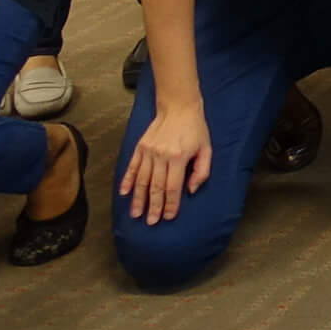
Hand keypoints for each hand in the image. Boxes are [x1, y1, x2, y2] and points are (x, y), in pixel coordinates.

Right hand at [120, 101, 212, 225]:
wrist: (178, 107)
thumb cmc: (195, 130)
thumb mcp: (206, 149)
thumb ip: (201, 171)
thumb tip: (191, 191)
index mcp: (179, 158)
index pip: (173, 187)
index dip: (170, 204)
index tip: (167, 217)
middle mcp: (161, 156)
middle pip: (155, 187)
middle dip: (152, 206)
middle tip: (150, 222)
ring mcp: (148, 151)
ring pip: (141, 180)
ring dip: (137, 198)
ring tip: (135, 213)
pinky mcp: (140, 147)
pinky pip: (131, 166)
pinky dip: (126, 180)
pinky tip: (123, 193)